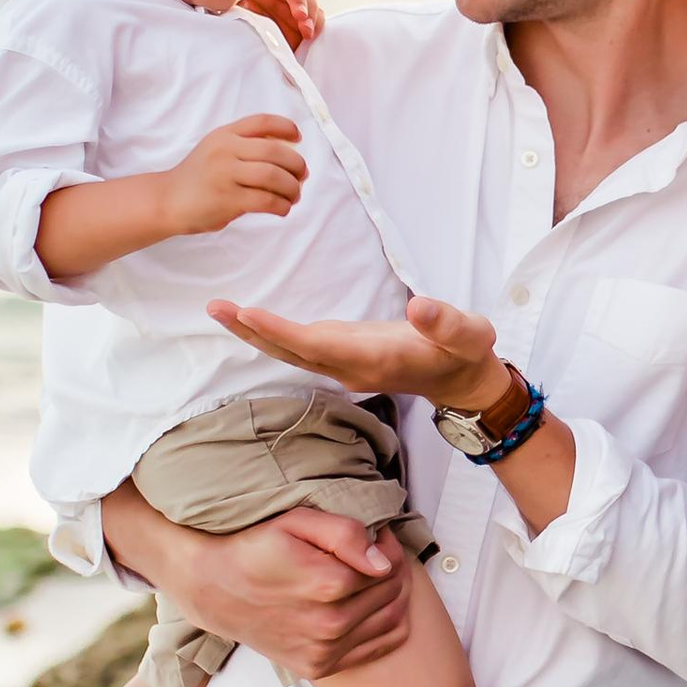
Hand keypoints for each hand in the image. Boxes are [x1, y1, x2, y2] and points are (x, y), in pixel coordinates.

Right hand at [105, 491, 413, 677]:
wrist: (214, 589)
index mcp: (329, 586)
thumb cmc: (256, 548)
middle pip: (393, 594)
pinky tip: (368, 606)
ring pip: (393, 621)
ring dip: (394, 596)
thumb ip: (344, 534)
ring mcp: (325, 651)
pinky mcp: (319, 667)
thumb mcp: (295, 523)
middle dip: (393, 570)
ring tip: (373, 578)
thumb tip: (383, 561)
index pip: (389, 567)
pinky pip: (378, 648)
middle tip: (375, 554)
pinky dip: (385, 625)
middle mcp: (331, 625)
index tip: (376, 536)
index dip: (388, 546)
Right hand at [161, 116, 306, 235]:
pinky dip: (282, 205)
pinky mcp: (228, 199)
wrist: (167, 200)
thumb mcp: (216, 150)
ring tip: (294, 196)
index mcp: (224, 134)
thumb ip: (243, 147)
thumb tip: (288, 156)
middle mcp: (225, 150)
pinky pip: (266, 200)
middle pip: (275, 151)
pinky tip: (282, 209)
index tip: (298, 138)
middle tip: (302, 176)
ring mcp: (226, 174)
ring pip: (274, 176)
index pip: (262, 121)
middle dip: (296, 164)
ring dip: (292, 188)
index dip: (286, 127)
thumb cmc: (198, 178)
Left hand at [206, 288, 510, 414]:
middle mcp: (352, 367)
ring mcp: (345, 364)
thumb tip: (418, 305)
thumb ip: (445, 322)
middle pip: (294, 352)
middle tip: (216, 308)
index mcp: (376, 359)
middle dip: (254, 332)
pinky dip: (274, 332)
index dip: (284, 332)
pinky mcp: (345, 355)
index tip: (250, 315)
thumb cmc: (466, 353)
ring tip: (222, 309)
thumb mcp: (469, 334)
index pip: (321, 345)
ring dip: (256, 332)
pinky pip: (300, 346)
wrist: (462, 381)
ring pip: (292, 351)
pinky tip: (253, 319)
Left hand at [240, 0, 324, 48]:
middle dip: (299, 0)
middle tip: (300, 15)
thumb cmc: (237, 36)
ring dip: (310, 12)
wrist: (247, 60)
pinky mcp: (304, 22)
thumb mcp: (233, 18)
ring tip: (306, 29)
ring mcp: (292, 8)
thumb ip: (236, 7)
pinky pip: (317, 16)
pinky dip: (316, 23)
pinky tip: (309, 34)